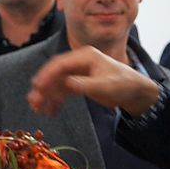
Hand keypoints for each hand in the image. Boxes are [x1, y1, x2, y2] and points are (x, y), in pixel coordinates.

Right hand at [27, 46, 158, 116]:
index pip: (61, 63)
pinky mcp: (79, 83)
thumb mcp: (107, 86)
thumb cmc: (124, 85)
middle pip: (56, 73)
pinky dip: (56, 100)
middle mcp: (79, 62)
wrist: (136, 92)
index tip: (37, 86)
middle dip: (43, 86)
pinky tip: (50, 111)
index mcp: (85, 57)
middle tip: (33, 100)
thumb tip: (68, 83)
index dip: (47, 74)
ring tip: (37, 108)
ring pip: (57, 83)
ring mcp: (78, 73)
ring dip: (47, 95)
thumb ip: (87, 85)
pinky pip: (63, 91)